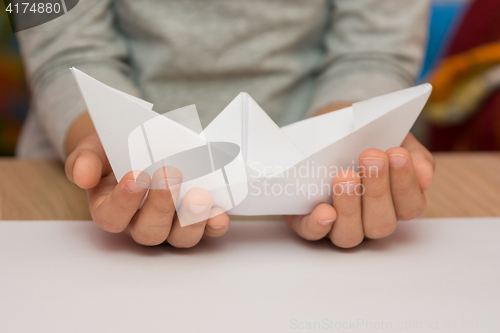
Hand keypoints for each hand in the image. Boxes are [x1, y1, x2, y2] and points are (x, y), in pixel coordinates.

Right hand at [65, 132, 230, 246]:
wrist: (141, 143)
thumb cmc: (115, 150)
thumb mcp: (95, 148)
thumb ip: (85, 160)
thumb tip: (81, 176)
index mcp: (111, 208)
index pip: (112, 217)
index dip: (123, 201)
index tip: (135, 175)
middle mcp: (140, 222)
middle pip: (149, 232)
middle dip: (161, 207)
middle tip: (170, 175)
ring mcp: (171, 224)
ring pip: (179, 238)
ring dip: (191, 221)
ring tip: (199, 196)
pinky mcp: (197, 220)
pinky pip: (207, 230)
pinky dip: (215, 224)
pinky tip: (220, 212)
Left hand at [284, 132, 434, 247]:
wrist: (321, 128)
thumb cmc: (359, 135)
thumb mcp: (390, 136)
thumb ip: (412, 154)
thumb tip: (425, 177)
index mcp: (393, 201)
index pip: (409, 206)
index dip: (406, 184)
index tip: (397, 153)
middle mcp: (367, 219)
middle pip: (381, 223)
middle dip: (378, 190)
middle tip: (371, 157)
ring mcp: (337, 225)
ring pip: (350, 234)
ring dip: (350, 207)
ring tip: (345, 177)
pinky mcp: (307, 222)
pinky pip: (312, 234)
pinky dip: (318, 226)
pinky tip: (324, 212)